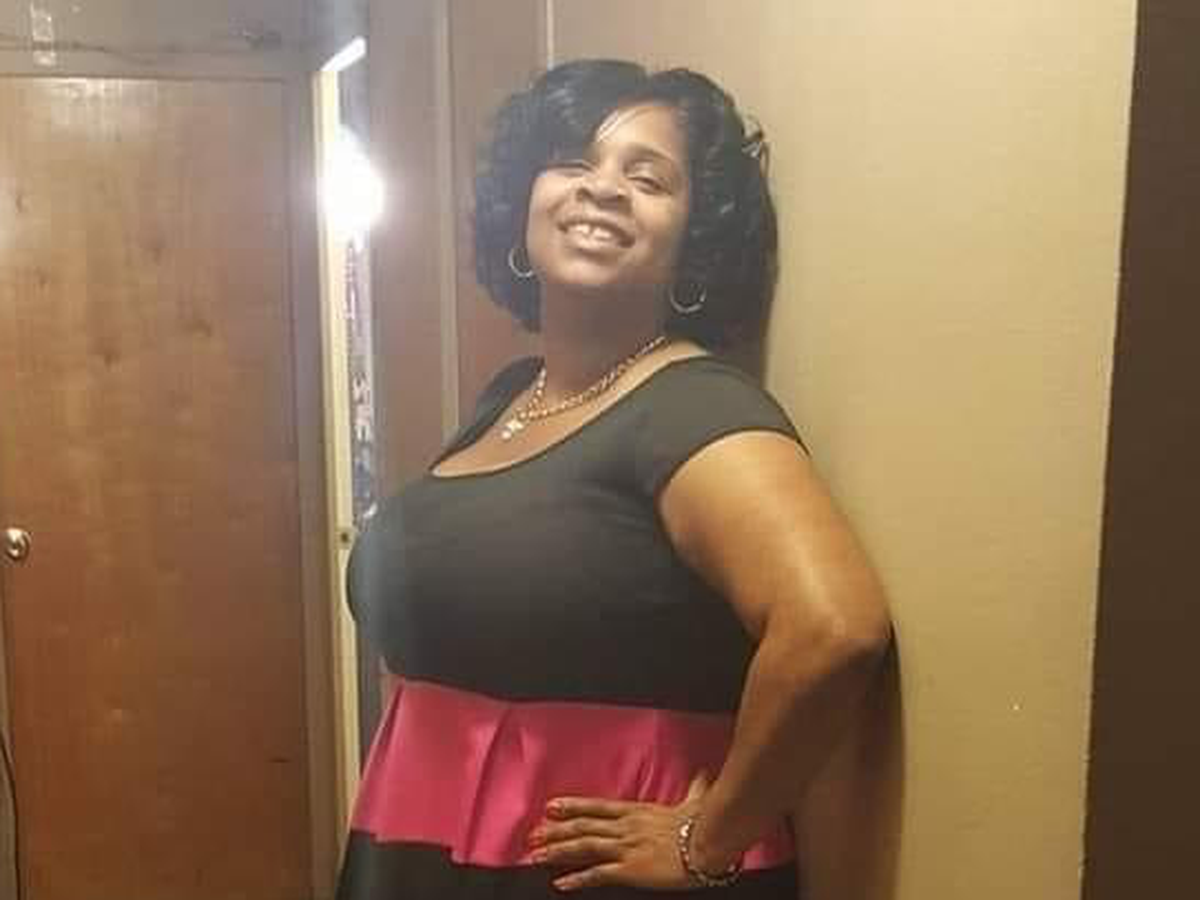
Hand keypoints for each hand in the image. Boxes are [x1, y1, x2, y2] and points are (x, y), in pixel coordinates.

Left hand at [527, 773, 728, 891]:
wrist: (708, 841)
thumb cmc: (704, 823)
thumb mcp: (695, 802)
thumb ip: (694, 789)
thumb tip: (702, 776)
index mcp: (637, 811)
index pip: (597, 807)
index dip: (572, 806)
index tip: (551, 807)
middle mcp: (626, 827)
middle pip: (583, 826)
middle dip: (556, 831)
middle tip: (533, 834)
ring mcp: (626, 847)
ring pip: (584, 847)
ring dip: (558, 852)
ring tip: (536, 856)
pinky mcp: (630, 869)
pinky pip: (597, 875)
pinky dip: (577, 879)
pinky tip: (561, 883)